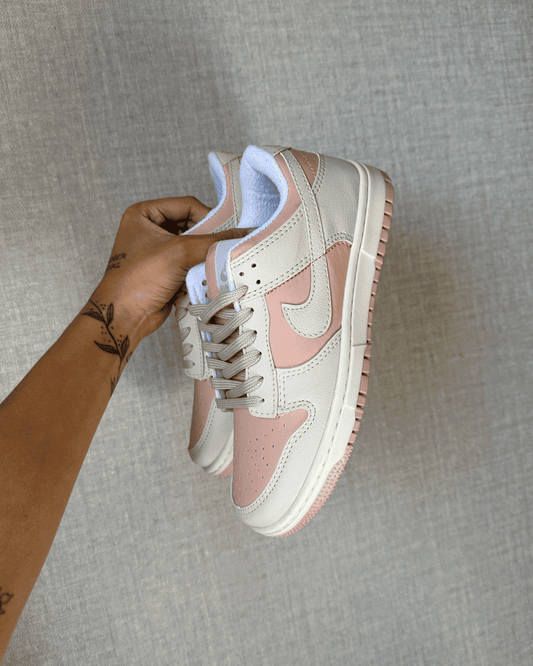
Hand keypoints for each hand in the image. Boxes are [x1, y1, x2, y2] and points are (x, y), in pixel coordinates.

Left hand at [89, 196, 248, 340]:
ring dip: (203, 254)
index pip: (186, 205)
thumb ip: (211, 243)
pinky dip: (199, 268)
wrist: (125, 316)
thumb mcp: (178, 254)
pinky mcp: (165, 269)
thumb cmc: (136, 280)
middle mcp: (149, 229)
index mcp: (144, 214)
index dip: (208, 216)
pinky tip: (203, 275)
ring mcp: (157, 250)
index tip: (227, 229)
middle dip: (206, 238)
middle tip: (224, 245)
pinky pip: (190, 261)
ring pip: (192, 245)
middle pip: (191, 225)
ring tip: (213, 261)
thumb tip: (239, 236)